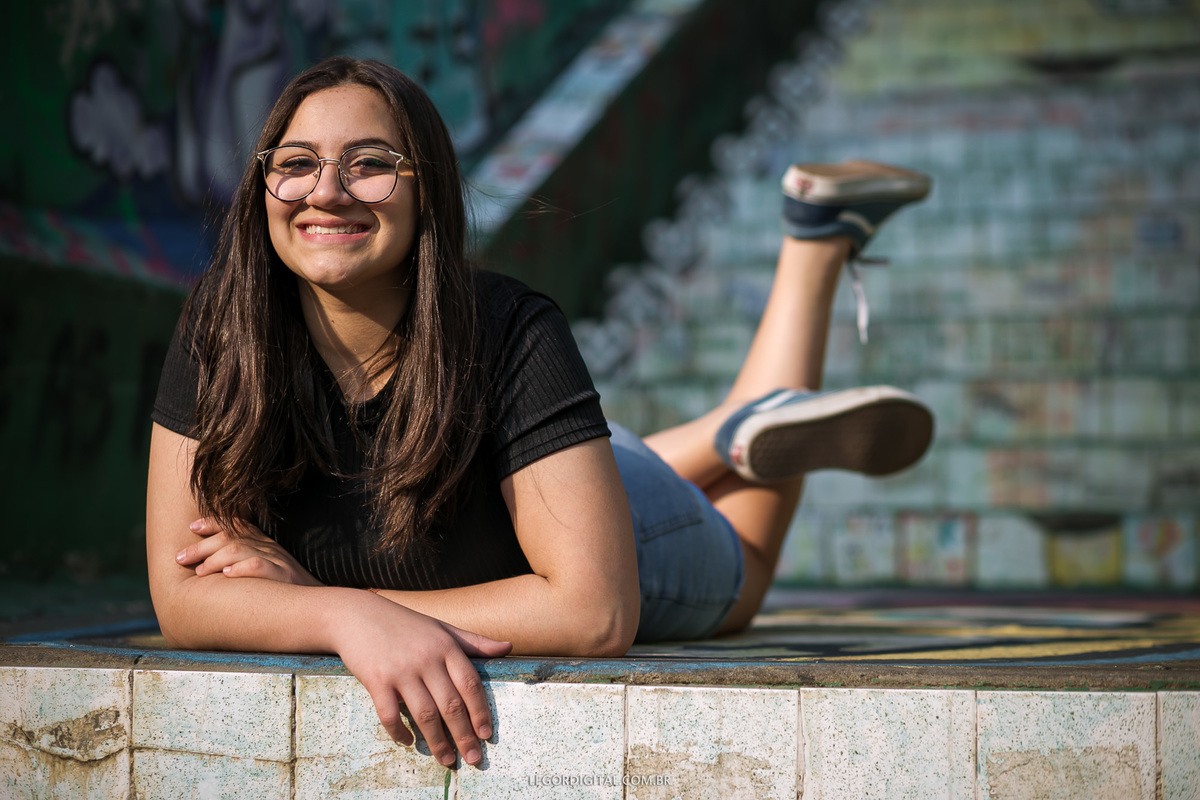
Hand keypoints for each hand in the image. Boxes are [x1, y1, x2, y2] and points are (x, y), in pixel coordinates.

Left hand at [176, 518, 322, 586]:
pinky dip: (241, 569)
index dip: (213, 522)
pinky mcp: (282, 576)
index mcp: (265, 544)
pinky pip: (259, 566)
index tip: (192, 527)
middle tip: (180, 559)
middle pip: (230, 537)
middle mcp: (269, 548)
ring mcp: (276, 560)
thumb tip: (211, 566)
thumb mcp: (269, 570)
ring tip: (199, 572)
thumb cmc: (289, 593)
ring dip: (215, 559)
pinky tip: (227, 576)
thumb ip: (247, 562)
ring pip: (239, 549)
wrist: (321, 605)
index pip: (236, 524)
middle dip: (201, 546)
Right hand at [332, 592, 510, 767]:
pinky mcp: (376, 680)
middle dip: (464, 735)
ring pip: (424, 714)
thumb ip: (474, 642)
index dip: (480, 711)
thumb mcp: (442, 628)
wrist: (358, 615)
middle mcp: (426, 658)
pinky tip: (408, 741)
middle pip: (450, 704)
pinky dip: (400, 732)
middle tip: (473, 758)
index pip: (469, 684)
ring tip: (447, 759)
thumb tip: (508, 647)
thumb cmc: (404, 624)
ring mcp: (401, 670)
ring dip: (437, 741)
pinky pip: (390, 715)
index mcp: (445, 646)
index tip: (487, 735)